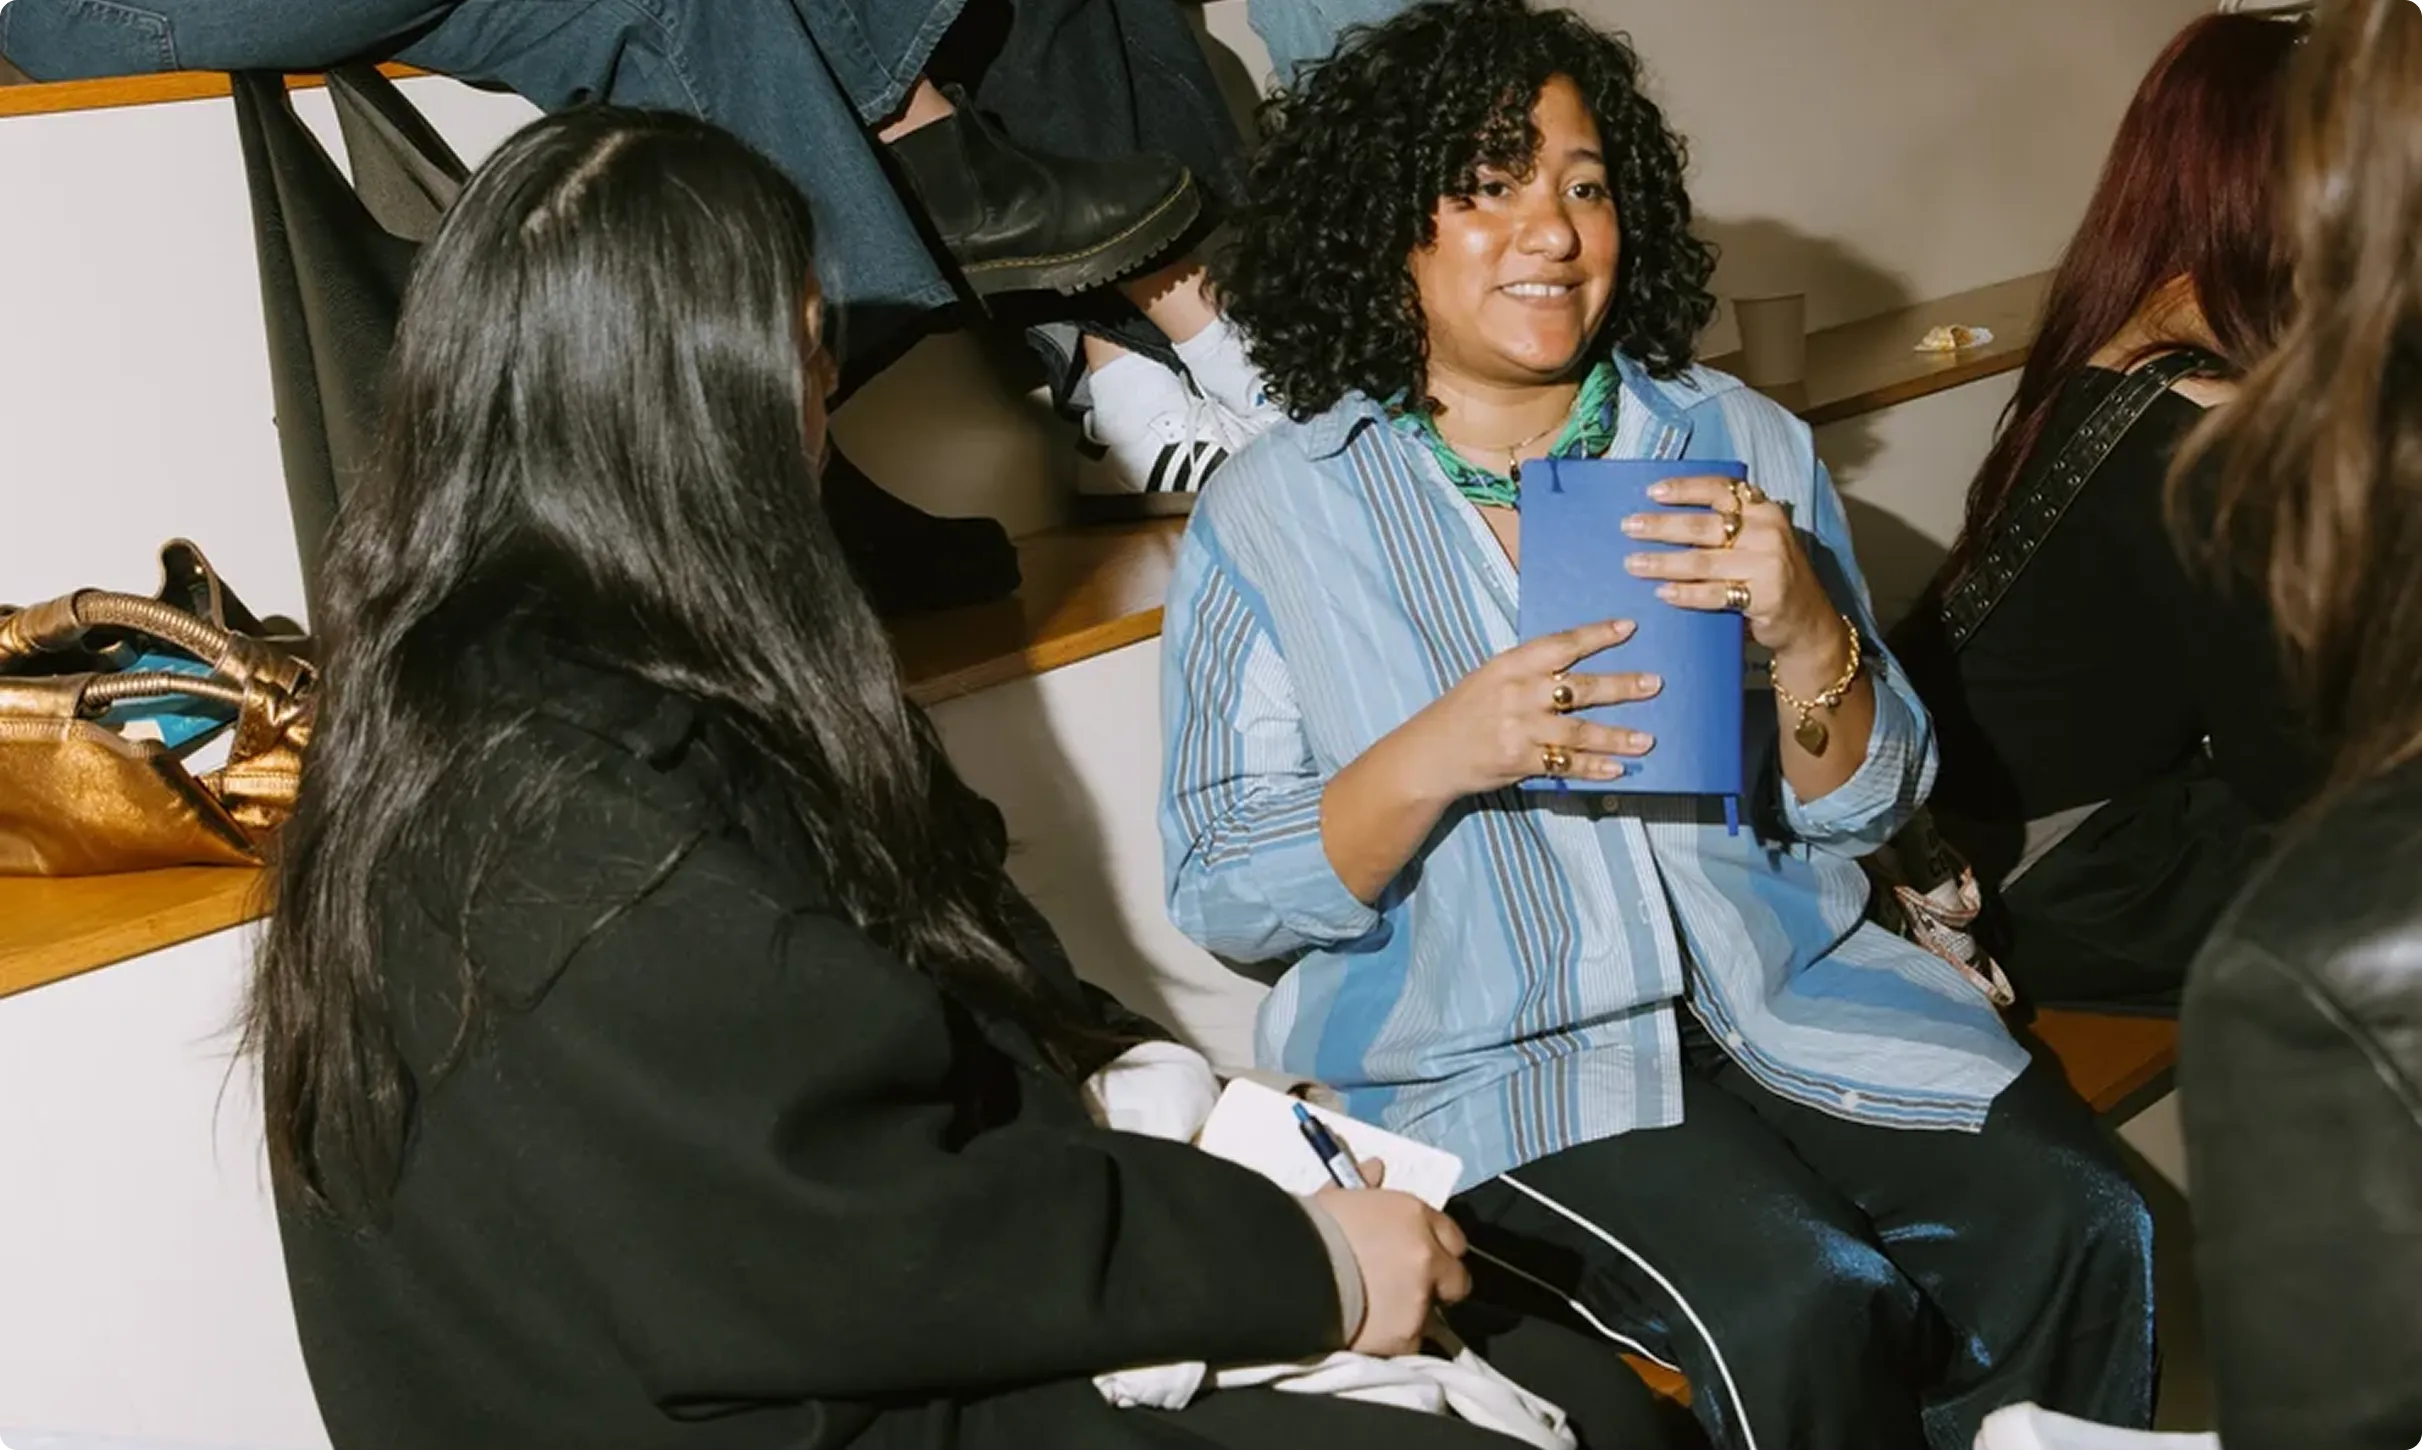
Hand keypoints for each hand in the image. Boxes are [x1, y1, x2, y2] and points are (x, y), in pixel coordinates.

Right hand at [1315, 1160, 1472, 1355]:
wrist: (1292, 1271)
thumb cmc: (1310, 1229)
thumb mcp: (1338, 1198)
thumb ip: (1364, 1185)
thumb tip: (1374, 1169)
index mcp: (1414, 1215)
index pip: (1452, 1236)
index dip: (1437, 1248)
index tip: (1422, 1257)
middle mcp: (1428, 1255)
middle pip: (1456, 1279)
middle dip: (1438, 1286)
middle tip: (1407, 1290)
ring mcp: (1421, 1298)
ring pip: (1433, 1314)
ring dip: (1414, 1315)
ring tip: (1380, 1316)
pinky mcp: (1407, 1334)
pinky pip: (1411, 1342)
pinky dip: (1395, 1340)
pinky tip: (1372, 1334)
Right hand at [1395, 619, 1660, 800]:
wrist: (1429, 755)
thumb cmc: (1463, 712)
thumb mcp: (1490, 678)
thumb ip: (1529, 672)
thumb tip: (1575, 664)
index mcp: (1510, 665)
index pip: (1560, 645)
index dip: (1597, 635)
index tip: (1629, 627)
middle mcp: (1517, 694)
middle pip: (1578, 688)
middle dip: (1620, 686)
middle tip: (1655, 683)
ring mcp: (1519, 729)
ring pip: (1578, 731)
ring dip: (1616, 736)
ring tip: (1646, 740)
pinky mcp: (1519, 761)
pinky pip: (1565, 764)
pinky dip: (1593, 767)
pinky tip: (1617, 768)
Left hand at [1621, 475, 1842, 670]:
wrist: (1806, 620)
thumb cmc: (1768, 576)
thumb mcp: (1756, 541)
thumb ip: (1725, 528)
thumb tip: (1661, 520)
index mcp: (1764, 510)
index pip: (1720, 489)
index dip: (1684, 489)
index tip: (1651, 492)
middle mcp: (1768, 531)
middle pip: (1703, 526)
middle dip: (1661, 526)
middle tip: (1628, 527)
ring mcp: (1768, 563)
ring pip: (1703, 560)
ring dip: (1663, 562)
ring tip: (1633, 564)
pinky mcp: (1765, 596)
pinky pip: (1715, 593)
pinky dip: (1686, 593)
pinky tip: (1663, 593)